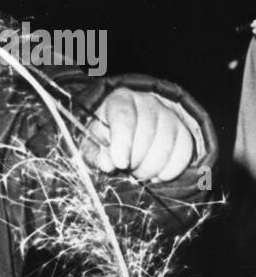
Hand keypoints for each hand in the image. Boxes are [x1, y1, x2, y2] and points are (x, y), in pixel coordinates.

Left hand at [80, 88, 197, 183]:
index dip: (123, 142)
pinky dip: (169, 171)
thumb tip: (107, 165)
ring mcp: (169, 115)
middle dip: (135, 160)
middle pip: (147, 134)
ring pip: (166, 146)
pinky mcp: (184, 131)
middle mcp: (148, 103)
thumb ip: (94, 153)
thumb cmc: (107, 136)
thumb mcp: (92, 141)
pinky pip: (183, 154)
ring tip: (138, 171)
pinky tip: (156, 175)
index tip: (120, 163)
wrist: (131, 129)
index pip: (124, 117)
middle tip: (126, 168)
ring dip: (150, 168)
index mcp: (120, 100)